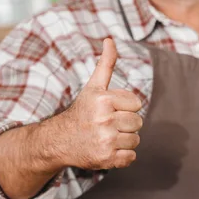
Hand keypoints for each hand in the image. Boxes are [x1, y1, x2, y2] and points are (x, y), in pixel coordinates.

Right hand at [58, 38, 142, 169]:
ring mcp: (105, 140)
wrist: (60, 140)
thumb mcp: (93, 86)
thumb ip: (106, 64)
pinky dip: (122, 157)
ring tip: (107, 137)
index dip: (126, 108)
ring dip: (124, 141)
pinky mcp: (106, 159)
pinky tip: (107, 150)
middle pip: (138, 123)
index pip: (137, 104)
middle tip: (108, 125)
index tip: (110, 110)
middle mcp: (104, 120)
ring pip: (135, 140)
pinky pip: (131, 158)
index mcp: (104, 100)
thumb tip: (110, 39)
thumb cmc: (82, 111)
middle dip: (126, 124)